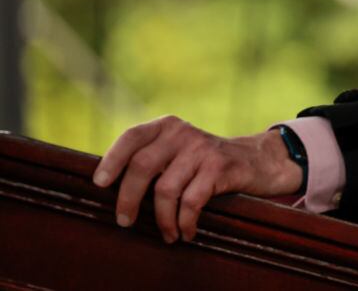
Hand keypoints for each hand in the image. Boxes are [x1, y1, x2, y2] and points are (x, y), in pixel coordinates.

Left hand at [93, 115, 302, 243]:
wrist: (256, 160)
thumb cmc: (205, 163)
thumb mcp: (178, 151)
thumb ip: (152, 158)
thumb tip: (108, 187)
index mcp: (167, 126)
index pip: (132, 137)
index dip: (112, 159)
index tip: (100, 183)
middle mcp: (182, 132)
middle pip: (142, 166)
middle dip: (128, 199)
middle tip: (124, 222)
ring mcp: (202, 148)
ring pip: (165, 189)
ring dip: (161, 219)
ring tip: (166, 233)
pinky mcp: (219, 167)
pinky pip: (191, 201)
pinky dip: (184, 222)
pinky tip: (186, 232)